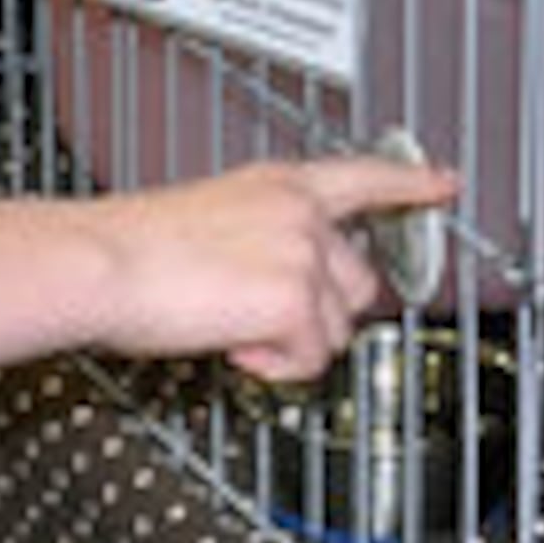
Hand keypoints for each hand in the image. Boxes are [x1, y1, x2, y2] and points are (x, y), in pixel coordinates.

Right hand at [0, 153, 454, 386]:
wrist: (98, 261)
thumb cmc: (128, 247)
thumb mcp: (208, 222)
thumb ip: (257, 242)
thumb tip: (271, 291)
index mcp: (277, 184)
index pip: (363, 177)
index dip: (411, 185)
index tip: (445, 184)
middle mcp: (301, 212)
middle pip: (359, 283)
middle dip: (320, 314)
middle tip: (265, 322)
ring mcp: (304, 253)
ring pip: (337, 329)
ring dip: (290, 343)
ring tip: (229, 328)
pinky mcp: (297, 299)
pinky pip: (310, 360)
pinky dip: (272, 366)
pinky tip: (231, 344)